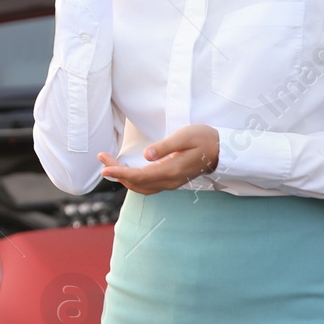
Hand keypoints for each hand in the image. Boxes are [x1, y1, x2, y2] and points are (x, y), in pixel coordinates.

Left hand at [97, 125, 220, 193]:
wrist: (221, 149)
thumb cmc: (203, 138)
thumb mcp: (185, 136)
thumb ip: (166, 146)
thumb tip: (146, 155)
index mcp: (172, 170)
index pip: (140, 176)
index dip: (120, 173)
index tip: (104, 169)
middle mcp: (170, 181)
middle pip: (137, 182)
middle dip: (117, 172)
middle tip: (102, 157)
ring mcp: (170, 183)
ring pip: (141, 186)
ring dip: (123, 177)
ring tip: (108, 164)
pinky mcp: (170, 180)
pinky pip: (147, 185)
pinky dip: (133, 179)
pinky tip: (125, 171)